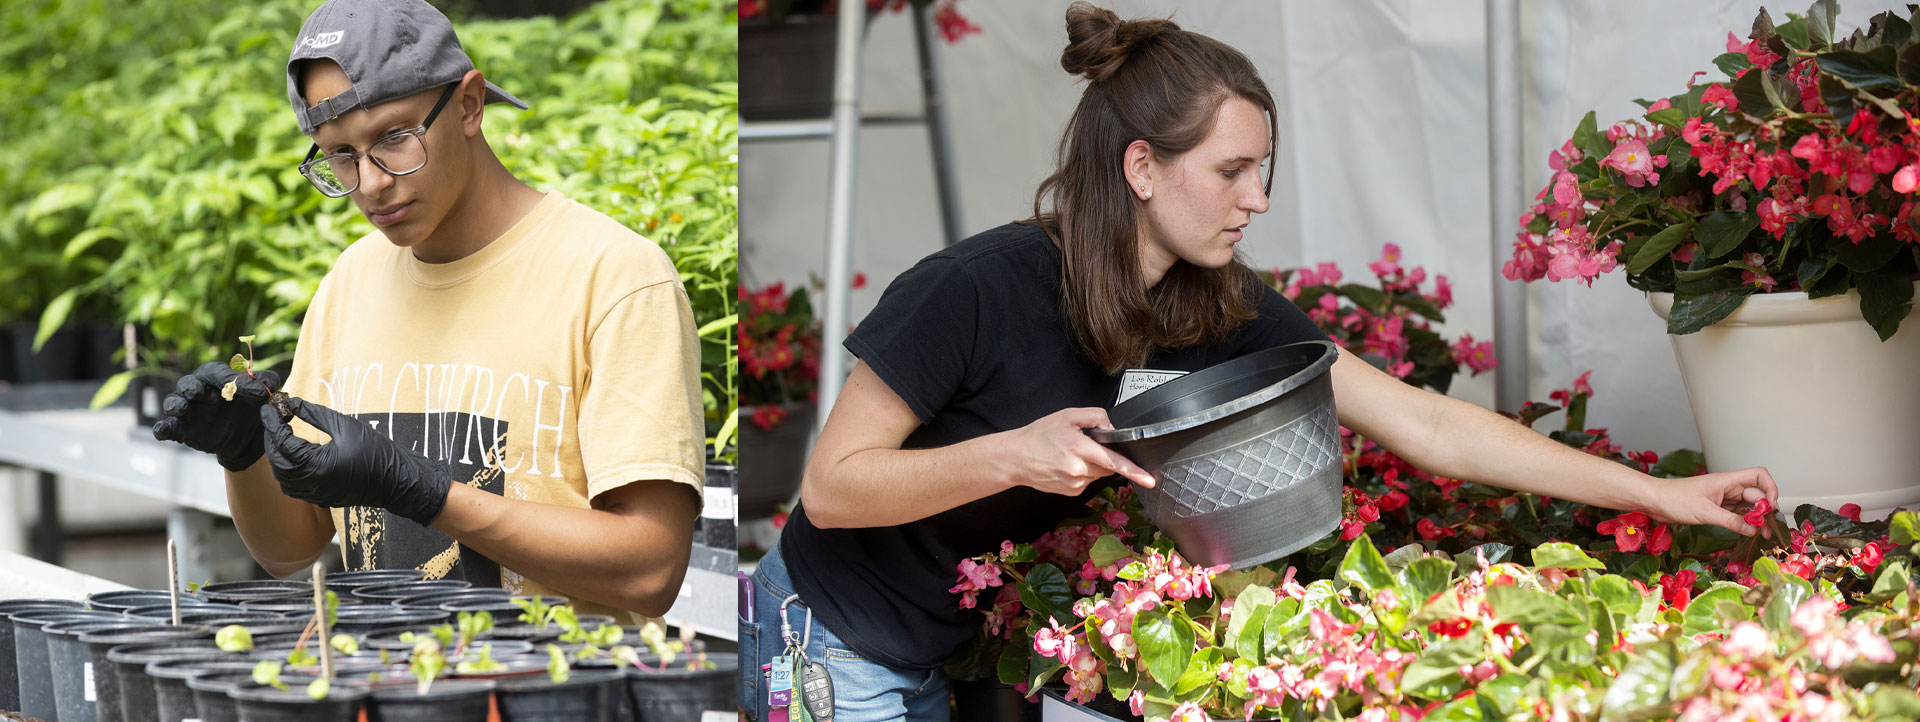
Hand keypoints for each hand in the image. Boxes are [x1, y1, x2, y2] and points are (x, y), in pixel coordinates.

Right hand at [151, 361, 285, 470]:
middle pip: (187, 383)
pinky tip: (162, 431)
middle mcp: (197, 390)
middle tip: (198, 392)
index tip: (252, 393)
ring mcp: (187, 410)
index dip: (230, 380)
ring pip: (173, 401)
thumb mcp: (262, 396)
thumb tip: (270, 383)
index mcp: (216, 377)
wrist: (246, 438)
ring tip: (182, 409)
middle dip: (191, 387)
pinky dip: (161, 428)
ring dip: (175, 404)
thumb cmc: (250, 408)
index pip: (217, 373)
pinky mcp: (181, 429)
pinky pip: (165, 427)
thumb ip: (267, 384)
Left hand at [258, 397, 451, 526]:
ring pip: (282, 478)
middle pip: (277, 461)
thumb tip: (292, 403)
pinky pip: (293, 488)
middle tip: (274, 419)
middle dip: (271, 439)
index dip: (273, 423)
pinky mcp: (321, 498)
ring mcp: (315, 494)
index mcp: (316, 465)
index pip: (283, 442)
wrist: (398, 481)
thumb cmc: (376, 451)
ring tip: (281, 436)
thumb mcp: (345, 426)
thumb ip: (315, 414)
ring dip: (277, 457)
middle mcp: (312, 483)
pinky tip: (293, 457)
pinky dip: (286, 473)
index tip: (269, 407)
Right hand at [1000, 407, 1155, 494]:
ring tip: (1069, 455)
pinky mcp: (1071, 492)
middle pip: (1108, 466)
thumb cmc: (1039, 435)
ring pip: (1098, 474)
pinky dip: (1083, 473)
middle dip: (1103, 457)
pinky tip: (1066, 465)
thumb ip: (1094, 416)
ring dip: (1092, 465)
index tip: (1149, 480)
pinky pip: (1087, 481)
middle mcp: (1078, 470)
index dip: (1134, 471)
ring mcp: (1075, 483)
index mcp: (1079, 448)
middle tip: (1084, 446)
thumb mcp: (1067, 416)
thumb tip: (1111, 428)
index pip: (1113, 461)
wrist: (1016, 458)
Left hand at [1639, 467, 1779, 536]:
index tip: (1771, 507)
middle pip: (1756, 495)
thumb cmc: (1674, 499)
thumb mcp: (1705, 512)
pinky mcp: (1716, 508)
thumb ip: (1731, 521)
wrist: (1653, 501)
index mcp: (1727, 480)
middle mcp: (1728, 488)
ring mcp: (1722, 498)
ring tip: (1761, 535)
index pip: (1759, 475)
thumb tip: (1754, 529)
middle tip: (1767, 530)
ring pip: (1747, 506)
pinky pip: (1736, 514)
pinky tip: (1747, 532)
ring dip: (1756, 518)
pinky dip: (1744, 522)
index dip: (1770, 488)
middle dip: (1765, 511)